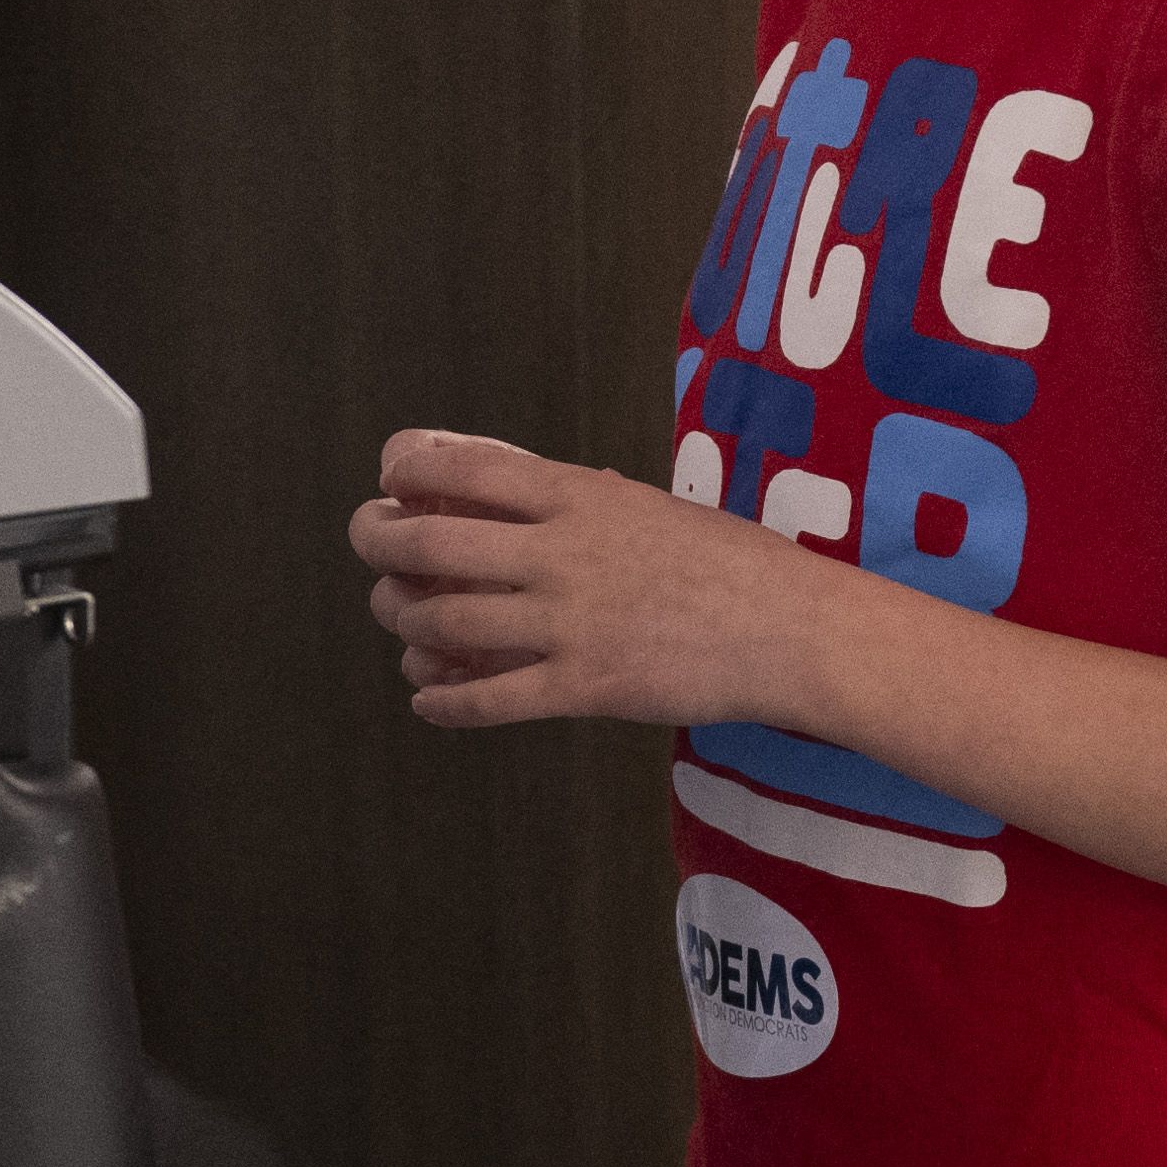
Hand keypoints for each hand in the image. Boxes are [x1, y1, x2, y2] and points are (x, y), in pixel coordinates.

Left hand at [348, 430, 847, 735]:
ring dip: (405, 622)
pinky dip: (443, 699)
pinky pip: (488, 697)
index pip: (462, 468)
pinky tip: (426, 697)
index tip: (391, 483)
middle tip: (372, 551)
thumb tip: (535, 494)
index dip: (406, 473)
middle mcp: (562, 553)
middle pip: (429, 542)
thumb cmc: (734, 564)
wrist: (794, 629)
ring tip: (402, 622)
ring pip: (444, 620)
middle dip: (379, 545)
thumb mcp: (653, 508)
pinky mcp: (584, 687)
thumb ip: (587, 503)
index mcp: (581, 496)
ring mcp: (569, 622)